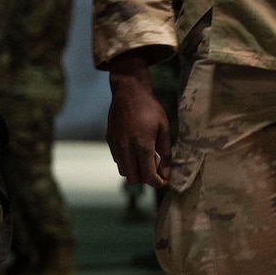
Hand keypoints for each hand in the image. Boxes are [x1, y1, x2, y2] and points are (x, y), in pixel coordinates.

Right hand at [106, 56, 171, 187]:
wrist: (128, 91)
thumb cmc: (150, 108)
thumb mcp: (164, 129)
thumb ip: (165, 153)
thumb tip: (165, 173)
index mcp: (143, 145)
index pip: (148, 176)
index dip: (158, 183)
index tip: (164, 180)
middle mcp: (126, 147)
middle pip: (134, 178)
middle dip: (145, 179)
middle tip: (154, 170)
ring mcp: (116, 144)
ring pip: (124, 171)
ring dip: (135, 171)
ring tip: (144, 160)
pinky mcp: (109, 140)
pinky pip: (117, 159)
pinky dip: (127, 161)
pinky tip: (134, 150)